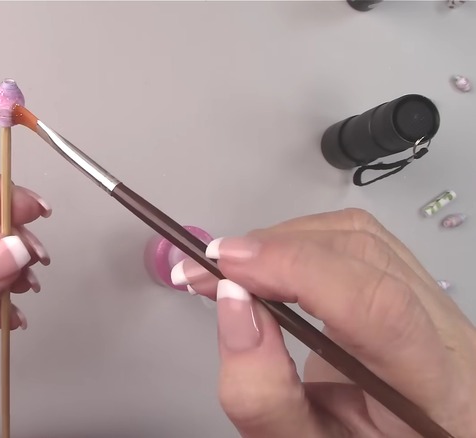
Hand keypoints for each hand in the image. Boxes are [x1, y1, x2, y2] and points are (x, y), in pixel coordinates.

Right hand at [171, 209, 475, 436]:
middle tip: (209, 270)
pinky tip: (265, 266)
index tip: (227, 268)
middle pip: (364, 255)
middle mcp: (447, 336)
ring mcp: (435, 305)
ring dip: (282, 241)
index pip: (375, 305)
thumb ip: (265, 394)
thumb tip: (232, 304)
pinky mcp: (414, 287)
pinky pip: (357, 241)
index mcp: (433, 391)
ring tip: (229, 270)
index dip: (296, 270)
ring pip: (359, 236)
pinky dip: (299, 241)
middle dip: (274, 251)